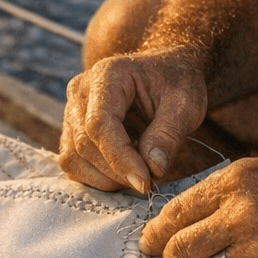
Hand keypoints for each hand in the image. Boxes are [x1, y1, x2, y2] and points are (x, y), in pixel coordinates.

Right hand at [59, 47, 208, 192]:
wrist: (168, 75)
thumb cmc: (177, 84)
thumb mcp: (185, 104)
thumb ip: (168, 134)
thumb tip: (154, 168)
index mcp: (107, 74)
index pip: (100, 124)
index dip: (120, 158)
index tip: (145, 181)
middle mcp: (81, 91)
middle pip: (85, 143)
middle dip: (117, 171)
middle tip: (149, 182)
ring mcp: (72, 111)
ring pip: (74, 157)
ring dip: (106, 178)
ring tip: (139, 176)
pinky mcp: (72, 131)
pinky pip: (73, 163)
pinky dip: (97, 178)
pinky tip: (124, 174)